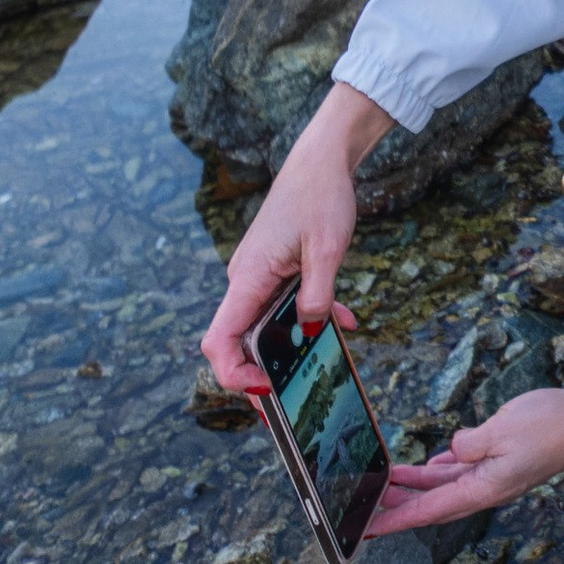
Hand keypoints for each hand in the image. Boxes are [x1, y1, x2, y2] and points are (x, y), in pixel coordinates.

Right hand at [199, 83, 391, 393]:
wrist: (322, 160)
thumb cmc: (321, 196)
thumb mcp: (329, 248)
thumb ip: (318, 293)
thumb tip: (310, 330)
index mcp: (248, 278)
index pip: (219, 340)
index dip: (233, 373)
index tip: (265, 389)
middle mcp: (245, 281)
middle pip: (236, 342)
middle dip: (260, 374)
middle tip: (291, 402)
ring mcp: (258, 276)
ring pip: (263, 326)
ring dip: (289, 348)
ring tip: (321, 369)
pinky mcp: (274, 271)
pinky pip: (282, 305)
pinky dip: (308, 318)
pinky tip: (344, 323)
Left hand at [368, 388, 563, 535]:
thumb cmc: (549, 424)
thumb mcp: (500, 430)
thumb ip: (467, 444)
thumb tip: (452, 450)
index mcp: (484, 489)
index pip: (430, 510)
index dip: (396, 520)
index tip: (368, 530)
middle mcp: (488, 488)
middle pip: (434, 502)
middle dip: (400, 503)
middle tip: (367, 502)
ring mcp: (497, 475)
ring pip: (447, 486)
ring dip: (417, 484)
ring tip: (388, 480)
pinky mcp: (504, 460)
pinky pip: (464, 470)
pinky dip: (442, 470)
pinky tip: (431, 463)